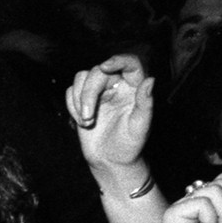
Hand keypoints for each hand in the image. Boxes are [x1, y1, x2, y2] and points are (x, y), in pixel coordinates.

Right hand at [65, 53, 153, 170]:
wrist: (111, 162)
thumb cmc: (129, 145)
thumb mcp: (141, 127)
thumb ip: (146, 103)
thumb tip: (151, 80)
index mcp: (134, 88)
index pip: (129, 64)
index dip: (117, 60)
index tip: (105, 67)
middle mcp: (116, 85)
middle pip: (97, 72)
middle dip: (88, 93)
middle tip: (88, 117)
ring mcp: (98, 92)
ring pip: (82, 77)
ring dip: (79, 99)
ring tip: (86, 121)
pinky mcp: (82, 100)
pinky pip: (71, 90)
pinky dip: (72, 105)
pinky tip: (81, 120)